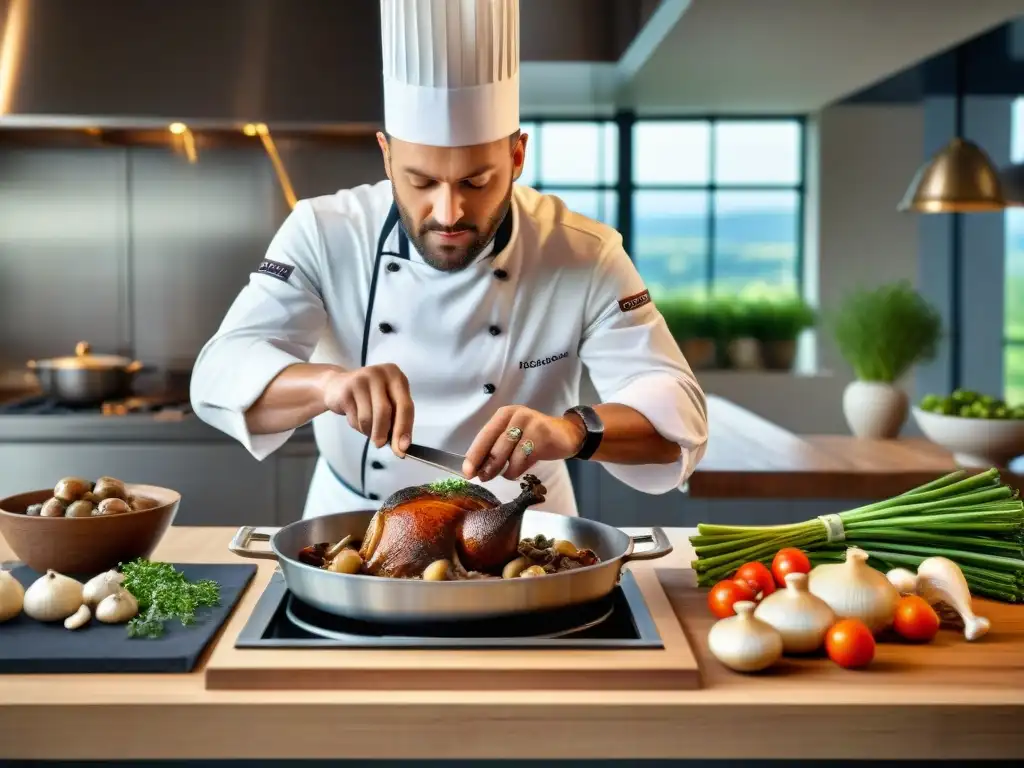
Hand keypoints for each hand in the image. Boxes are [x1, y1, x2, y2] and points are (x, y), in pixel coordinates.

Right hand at [321, 364, 413, 456]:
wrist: (337, 385)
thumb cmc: (369, 397)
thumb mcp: (388, 402)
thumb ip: (397, 420)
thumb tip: (401, 445)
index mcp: (396, 376)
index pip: (405, 406)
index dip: (404, 429)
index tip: (403, 448)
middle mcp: (380, 373)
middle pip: (385, 411)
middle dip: (383, 433)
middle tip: (380, 445)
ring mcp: (361, 379)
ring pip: (368, 417)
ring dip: (368, 431)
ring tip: (367, 427)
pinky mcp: (346, 390)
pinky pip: (355, 418)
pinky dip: (357, 426)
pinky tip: (355, 418)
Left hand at [462, 405, 585, 481]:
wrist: (567, 434)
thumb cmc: (534, 437)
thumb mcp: (513, 437)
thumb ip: (495, 447)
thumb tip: (475, 467)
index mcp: (504, 414)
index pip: (484, 435)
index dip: (474, 455)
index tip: (467, 472)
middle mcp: (515, 416)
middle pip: (495, 447)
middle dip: (487, 466)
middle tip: (484, 478)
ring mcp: (530, 424)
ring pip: (508, 456)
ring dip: (504, 471)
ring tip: (506, 474)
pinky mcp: (542, 436)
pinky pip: (522, 461)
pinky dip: (517, 471)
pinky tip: (518, 470)